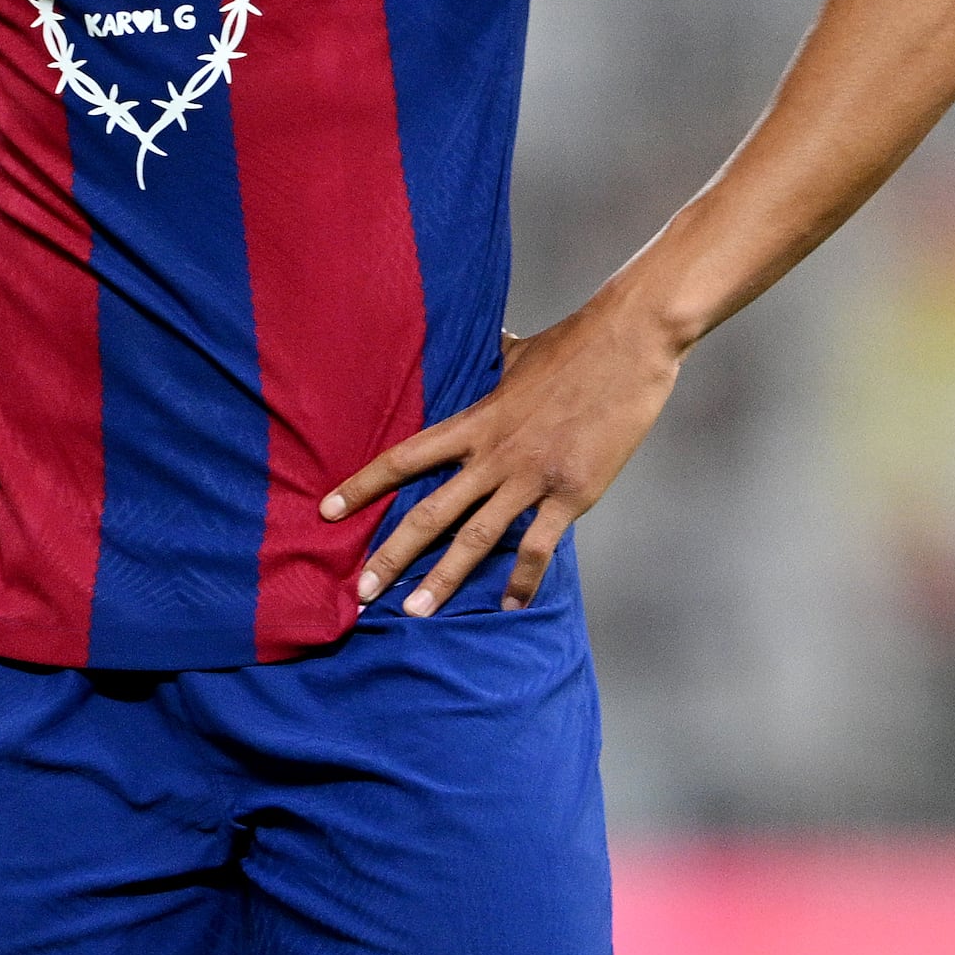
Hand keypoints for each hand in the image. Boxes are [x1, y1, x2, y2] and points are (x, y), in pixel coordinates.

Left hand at [325, 298, 685, 615]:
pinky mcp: (571, 493)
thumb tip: (490, 344)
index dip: (362, 486)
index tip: (327, 512)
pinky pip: (537, 546)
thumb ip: (493, 363)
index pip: (404, 458)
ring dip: (442, 579)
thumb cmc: (574, 344)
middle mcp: (494, 454)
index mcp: (475, 421)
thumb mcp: (518, 354)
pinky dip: (522, 581)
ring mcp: (531, 476)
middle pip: (429, 512)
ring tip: (415, 612)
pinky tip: (510, 607)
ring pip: (475, 538)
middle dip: (392, 554)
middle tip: (361, 592)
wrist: (628, 343)